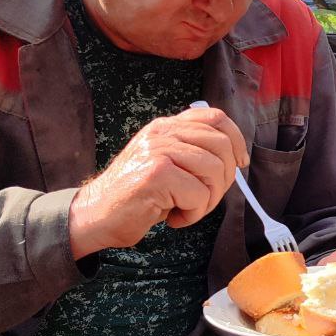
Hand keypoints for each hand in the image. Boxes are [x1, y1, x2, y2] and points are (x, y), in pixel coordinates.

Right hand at [68, 106, 248, 257]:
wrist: (96, 215)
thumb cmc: (136, 196)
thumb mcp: (164, 164)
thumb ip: (191, 152)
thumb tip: (235, 157)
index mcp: (166, 126)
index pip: (215, 118)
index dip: (237, 140)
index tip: (240, 163)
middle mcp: (162, 133)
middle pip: (222, 145)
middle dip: (224, 180)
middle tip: (205, 199)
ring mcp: (158, 151)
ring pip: (214, 171)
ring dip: (208, 201)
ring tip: (187, 210)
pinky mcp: (156, 175)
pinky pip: (198, 194)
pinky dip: (193, 214)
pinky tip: (173, 218)